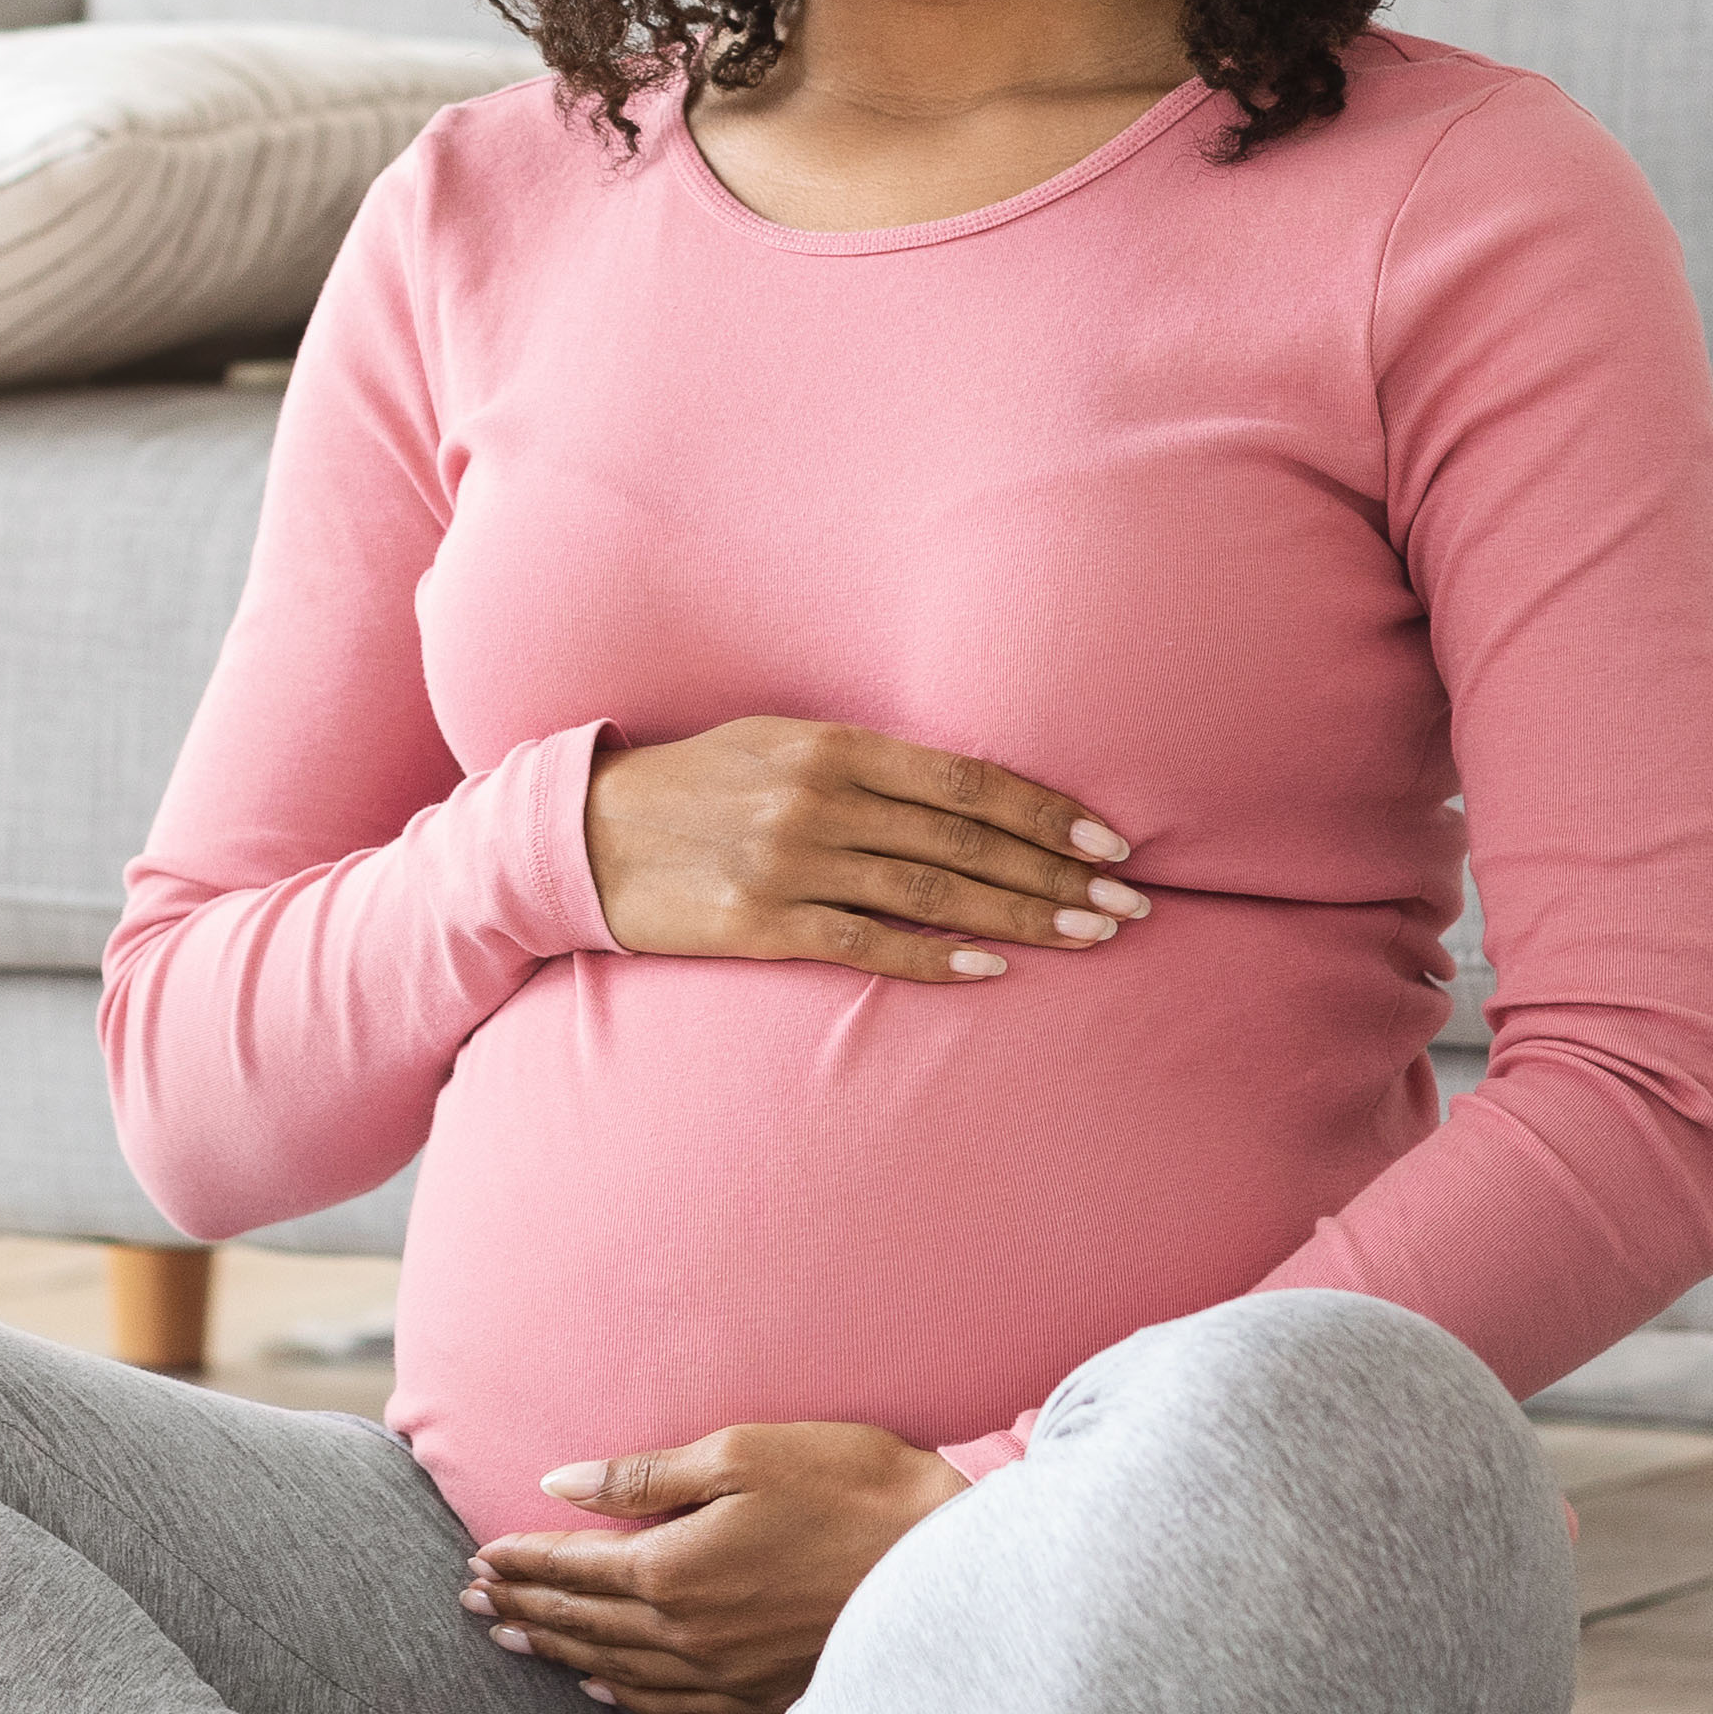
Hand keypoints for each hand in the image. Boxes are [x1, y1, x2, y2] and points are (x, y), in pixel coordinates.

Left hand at [463, 1421, 971, 1713]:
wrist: (956, 1567)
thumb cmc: (856, 1491)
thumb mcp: (745, 1455)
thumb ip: (647, 1475)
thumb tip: (561, 1482)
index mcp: (673, 1569)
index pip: (573, 1567)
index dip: (521, 1561)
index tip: (479, 1555)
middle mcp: (688, 1634)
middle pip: (582, 1621)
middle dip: (522, 1605)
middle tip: (470, 1598)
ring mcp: (726, 1674)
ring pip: (616, 1667)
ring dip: (557, 1650)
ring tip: (509, 1637)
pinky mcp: (763, 1695)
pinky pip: (669, 1703)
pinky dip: (621, 1691)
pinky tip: (599, 1684)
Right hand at [582, 717, 1149, 985]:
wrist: (580, 836)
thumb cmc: (691, 787)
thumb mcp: (775, 744)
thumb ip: (865, 764)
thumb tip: (967, 794)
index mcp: (830, 743)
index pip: (967, 780)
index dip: (1049, 813)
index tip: (1111, 843)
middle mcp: (817, 797)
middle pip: (966, 841)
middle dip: (1059, 875)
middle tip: (1132, 906)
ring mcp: (788, 862)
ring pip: (933, 893)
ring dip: (1022, 918)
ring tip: (1090, 938)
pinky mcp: (758, 923)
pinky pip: (866, 944)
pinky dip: (936, 958)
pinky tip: (993, 970)